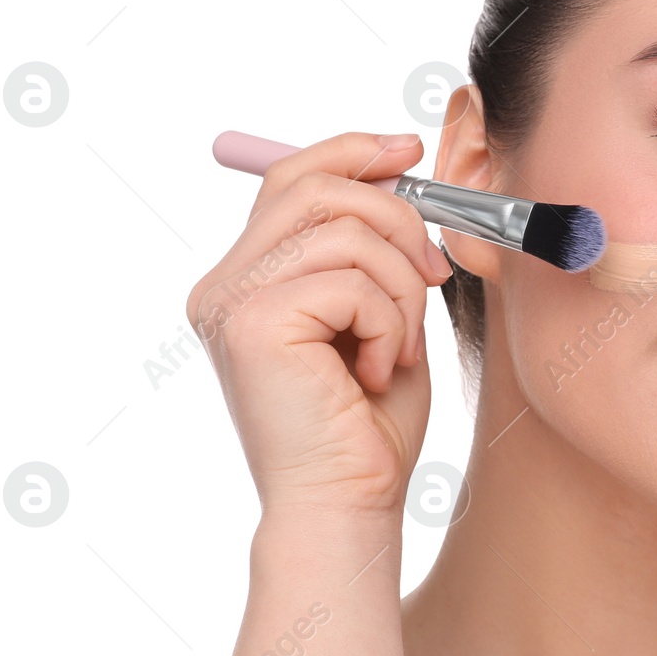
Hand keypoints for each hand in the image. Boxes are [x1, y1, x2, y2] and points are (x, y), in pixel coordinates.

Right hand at [185, 131, 452, 520]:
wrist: (350, 504)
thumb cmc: (369, 424)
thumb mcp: (381, 313)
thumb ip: (375, 246)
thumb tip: (400, 162)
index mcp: (248, 278)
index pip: (293, 178)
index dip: (354, 152)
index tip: (411, 150)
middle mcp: (224, 284)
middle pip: (316, 186)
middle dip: (398, 218)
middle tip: (432, 276)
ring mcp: (229, 301)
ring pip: (345, 231)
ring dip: (400, 289)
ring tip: (399, 347)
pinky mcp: (250, 323)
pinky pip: (351, 281)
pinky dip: (390, 325)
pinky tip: (377, 373)